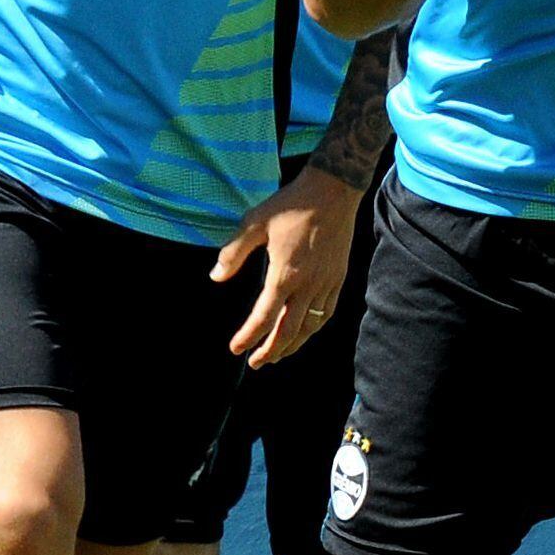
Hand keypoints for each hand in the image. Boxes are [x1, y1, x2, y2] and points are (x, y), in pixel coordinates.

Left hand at [213, 163, 361, 368]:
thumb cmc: (291, 205)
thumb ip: (234, 252)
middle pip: (289, 331)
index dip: (249, 336)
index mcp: (285, 274)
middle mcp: (308, 285)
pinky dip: (313, 329)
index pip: (264, 317)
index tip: (235, 348)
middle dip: (271, 351)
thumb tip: (216, 277)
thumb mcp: (255, 222)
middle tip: (256, 363)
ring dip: (292, 346)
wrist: (333, 191)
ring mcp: (326, 283)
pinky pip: (326, 313)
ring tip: (278, 356)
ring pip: (310, 326)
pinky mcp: (338, 278)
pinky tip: (304, 332)